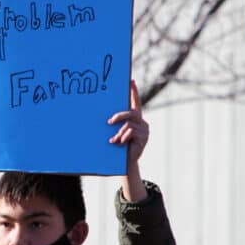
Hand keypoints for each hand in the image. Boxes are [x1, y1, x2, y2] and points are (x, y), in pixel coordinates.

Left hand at [107, 79, 148, 201]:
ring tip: (113, 141)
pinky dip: (122, 137)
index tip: (131, 80)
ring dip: (119, 132)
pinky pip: (131, 132)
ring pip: (129, 123)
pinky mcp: (144, 137)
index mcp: (134, 118)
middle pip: (131, 112)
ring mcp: (144, 129)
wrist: (124, 164)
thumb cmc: (116, 147)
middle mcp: (141, 121)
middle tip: (109, 122)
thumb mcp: (114, 132)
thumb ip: (112, 124)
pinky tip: (118, 144)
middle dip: (119, 116)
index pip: (135, 102)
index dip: (133, 91)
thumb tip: (99, 116)